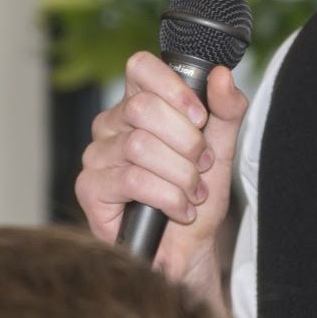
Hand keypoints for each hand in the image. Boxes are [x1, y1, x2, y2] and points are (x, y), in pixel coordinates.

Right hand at [76, 52, 248, 303]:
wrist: (190, 250)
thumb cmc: (197, 197)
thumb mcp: (222, 148)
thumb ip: (227, 109)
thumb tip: (221, 76)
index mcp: (137, 105)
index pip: (140, 67)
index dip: (174, 88)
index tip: (201, 118)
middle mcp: (111, 125)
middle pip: (143, 108)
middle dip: (186, 142)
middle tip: (200, 166)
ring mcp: (96, 156)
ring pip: (141, 146)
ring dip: (180, 175)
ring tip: (191, 193)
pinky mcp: (90, 189)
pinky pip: (132, 179)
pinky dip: (167, 197)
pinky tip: (178, 209)